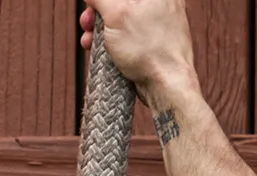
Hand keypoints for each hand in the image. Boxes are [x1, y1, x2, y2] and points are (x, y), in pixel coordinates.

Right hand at [77, 0, 196, 98]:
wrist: (168, 86)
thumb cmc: (150, 50)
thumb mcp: (116, 13)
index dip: (102, 0)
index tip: (92, 6)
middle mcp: (161, 2)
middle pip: (120, 2)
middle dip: (99, 12)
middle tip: (88, 21)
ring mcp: (159, 23)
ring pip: (123, 18)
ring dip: (101, 28)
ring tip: (89, 39)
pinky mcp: (155, 42)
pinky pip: (130, 34)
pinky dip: (113, 39)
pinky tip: (100, 48)